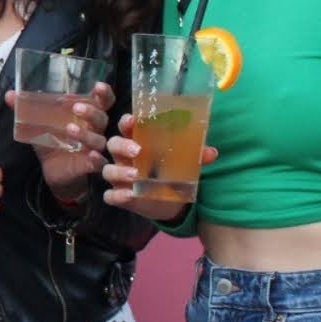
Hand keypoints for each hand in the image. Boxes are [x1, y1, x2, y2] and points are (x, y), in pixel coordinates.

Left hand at [5, 80, 113, 200]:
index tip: (98, 86)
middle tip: (76, 107)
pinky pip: (99, 162)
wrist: (52, 170)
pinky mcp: (90, 165)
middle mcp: (93, 129)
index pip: (102, 101)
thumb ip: (26, 109)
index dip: (103, 93)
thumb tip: (9, 94)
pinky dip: (97, 159)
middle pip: (101, 117)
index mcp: (85, 116)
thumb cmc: (52, 141)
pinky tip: (92, 155)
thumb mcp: (38, 124)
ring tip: (70, 129)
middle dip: (91, 111)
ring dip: (86, 133)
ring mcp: (93, 147)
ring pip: (98, 139)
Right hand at [102, 113, 218, 217]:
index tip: (132, 120)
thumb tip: (212, 152)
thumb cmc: (171, 172)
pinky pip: (111, 195)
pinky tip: (130, 195)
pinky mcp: (120, 196)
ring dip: (119, 171)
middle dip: (122, 146)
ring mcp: (120, 177)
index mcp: (138, 142)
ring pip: (108, 170)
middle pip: (113, 145)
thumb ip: (195, 156)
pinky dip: (118, 195)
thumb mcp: (184, 163)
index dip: (126, 122)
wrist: (170, 200)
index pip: (127, 127)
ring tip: (135, 175)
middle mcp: (124, 157)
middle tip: (137, 151)